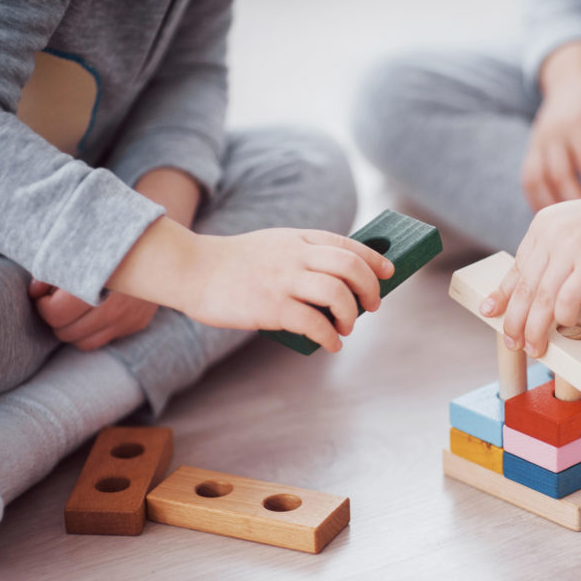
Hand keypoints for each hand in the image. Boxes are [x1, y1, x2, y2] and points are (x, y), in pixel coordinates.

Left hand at [25, 167, 200, 349]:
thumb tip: (33, 291)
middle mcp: (117, 307)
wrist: (161, 241)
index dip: (42, 305)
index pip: (55, 314)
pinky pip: (100, 340)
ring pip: (80, 341)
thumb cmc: (112, 242)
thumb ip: (52, 267)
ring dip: (70, 327)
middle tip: (53, 300)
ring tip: (70, 308)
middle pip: (65, 331)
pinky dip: (89, 331)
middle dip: (54, 316)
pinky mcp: (137, 324)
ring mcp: (129, 319)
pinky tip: (90, 313)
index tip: (42, 292)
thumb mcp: (80, 246)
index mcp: (101, 284)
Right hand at [107, 222, 394, 352]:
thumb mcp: (273, 244)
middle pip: (350, 267)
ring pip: (337, 293)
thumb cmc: (234, 263)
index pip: (347, 244)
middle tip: (371, 305)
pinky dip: (330, 336)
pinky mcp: (270, 307)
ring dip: (351, 313)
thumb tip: (340, 281)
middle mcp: (294, 256)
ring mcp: (283, 280)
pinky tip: (331, 343)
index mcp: (297, 238)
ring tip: (346, 326)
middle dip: (370, 288)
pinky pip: (314, 322)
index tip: (388, 272)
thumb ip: (302, 254)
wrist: (192, 270)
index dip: (374, 259)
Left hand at [484, 157, 580, 356]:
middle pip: (524, 286)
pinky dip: (564, 317)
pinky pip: (569, 298)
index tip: (491, 314)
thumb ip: (557, 256)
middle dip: (515, 320)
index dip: (502, 295)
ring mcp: (573, 246)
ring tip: (536, 347)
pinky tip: (566, 326)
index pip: (516, 267)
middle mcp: (553, 233)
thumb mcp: (577, 231)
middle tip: (512, 342)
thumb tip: (542, 297)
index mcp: (543, 225)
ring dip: (536, 328)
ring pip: (542, 297)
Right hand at [522, 41, 580, 210]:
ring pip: (539, 180)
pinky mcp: (531, 151)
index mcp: (579, 123)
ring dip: (554, 206)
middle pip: (561, 175)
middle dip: (578, 201)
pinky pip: (529, 181)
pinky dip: (538, 201)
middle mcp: (554, 134)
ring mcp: (538, 143)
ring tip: (572, 227)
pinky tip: (553, 219)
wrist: (571, 79)